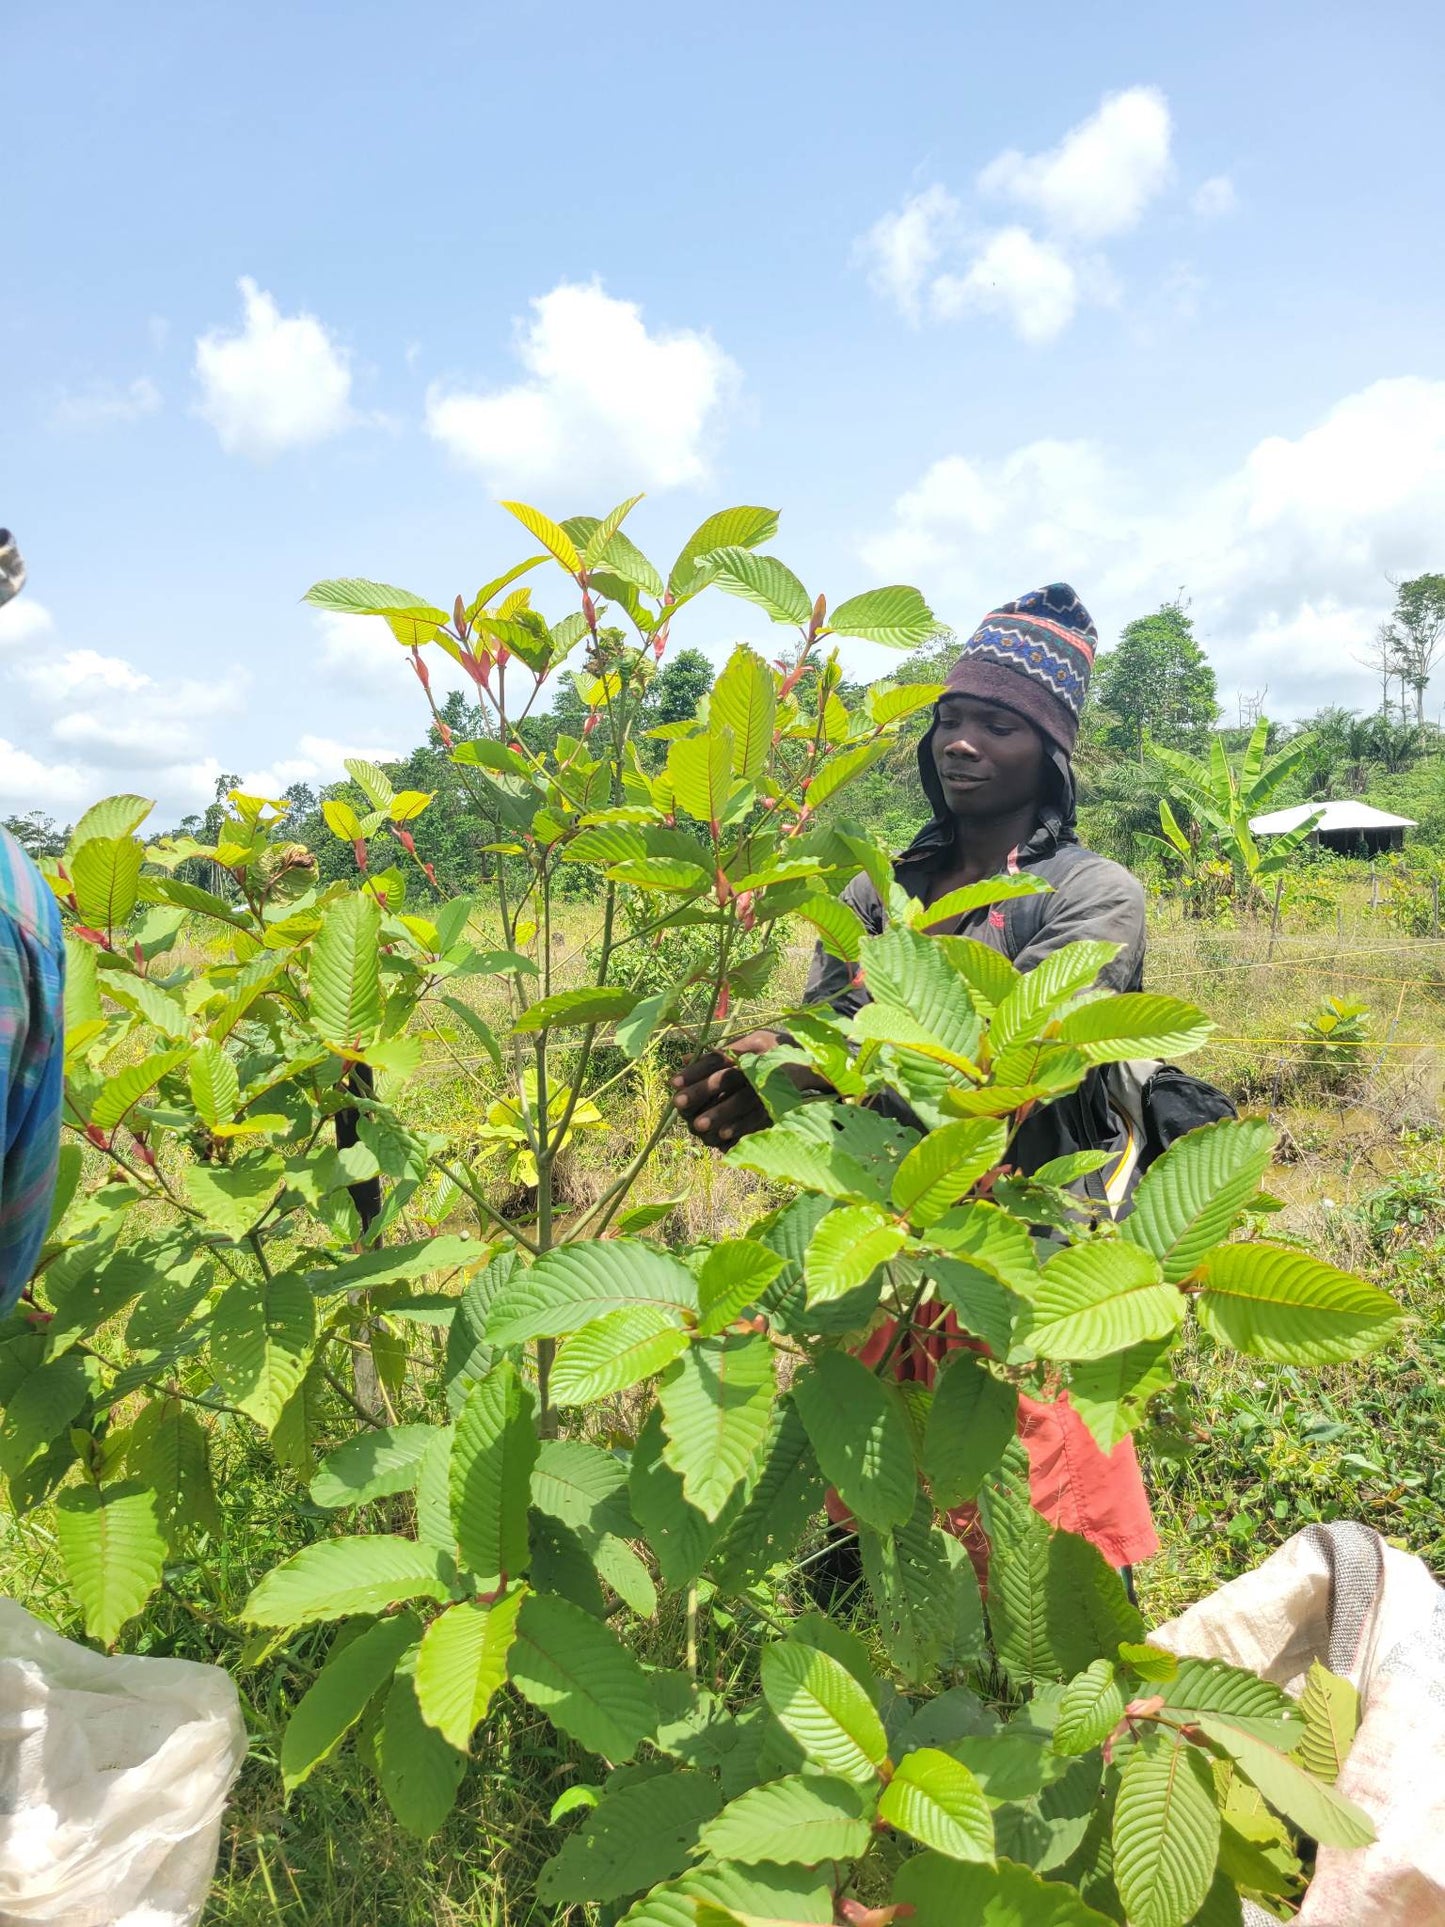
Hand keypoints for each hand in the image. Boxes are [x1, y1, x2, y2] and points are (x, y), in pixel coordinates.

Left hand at [671, 1029, 779, 1149]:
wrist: (819, 1063)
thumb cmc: (777, 1051)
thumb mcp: (752, 1042)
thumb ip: (720, 1052)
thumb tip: (683, 1060)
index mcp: (753, 1044)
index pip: (719, 1057)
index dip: (695, 1070)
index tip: (673, 1082)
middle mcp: (764, 1062)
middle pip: (728, 1077)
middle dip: (703, 1091)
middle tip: (678, 1103)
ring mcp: (776, 1083)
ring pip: (744, 1100)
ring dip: (721, 1113)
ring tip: (698, 1126)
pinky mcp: (785, 1102)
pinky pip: (760, 1117)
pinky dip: (742, 1127)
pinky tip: (723, 1137)